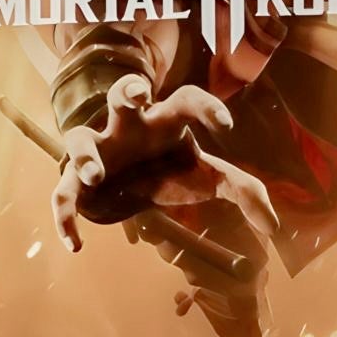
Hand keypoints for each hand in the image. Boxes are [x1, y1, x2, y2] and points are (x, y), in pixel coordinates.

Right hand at [50, 74, 240, 249]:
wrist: (125, 189)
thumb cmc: (169, 171)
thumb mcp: (208, 178)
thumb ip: (242, 191)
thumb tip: (274, 227)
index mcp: (165, 120)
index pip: (186, 99)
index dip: (207, 107)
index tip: (227, 126)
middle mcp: (129, 127)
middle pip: (123, 94)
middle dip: (128, 91)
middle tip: (138, 97)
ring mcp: (99, 150)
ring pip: (80, 138)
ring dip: (84, 155)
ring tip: (95, 176)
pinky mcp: (75, 180)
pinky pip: (62, 194)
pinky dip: (64, 218)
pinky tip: (74, 245)